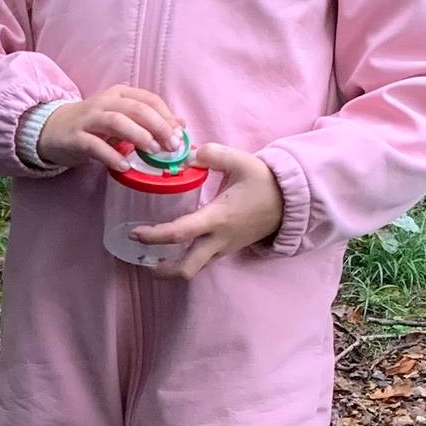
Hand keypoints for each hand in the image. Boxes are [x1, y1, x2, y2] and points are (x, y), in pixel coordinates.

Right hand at [38, 86, 182, 170]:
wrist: (52, 129)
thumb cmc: (93, 126)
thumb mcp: (121, 118)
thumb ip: (148, 121)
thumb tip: (180, 126)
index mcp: (119, 94)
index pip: (149, 100)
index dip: (166, 116)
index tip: (179, 135)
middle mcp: (105, 102)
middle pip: (137, 109)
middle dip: (158, 126)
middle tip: (171, 146)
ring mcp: (89, 119)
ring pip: (117, 122)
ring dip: (138, 136)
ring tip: (153, 152)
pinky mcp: (75, 137)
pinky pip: (95, 146)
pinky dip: (112, 156)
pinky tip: (125, 166)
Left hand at [130, 142, 283, 279]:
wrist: (290, 201)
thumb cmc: (264, 181)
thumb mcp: (240, 161)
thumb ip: (212, 154)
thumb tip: (187, 156)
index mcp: (218, 218)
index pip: (180, 233)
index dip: (154, 236)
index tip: (135, 233)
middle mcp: (219, 239)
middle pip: (186, 268)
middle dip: (162, 271)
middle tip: (141, 261)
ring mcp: (224, 248)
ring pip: (195, 269)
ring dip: (173, 269)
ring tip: (152, 259)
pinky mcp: (228, 249)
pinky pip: (204, 262)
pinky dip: (186, 260)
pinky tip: (175, 251)